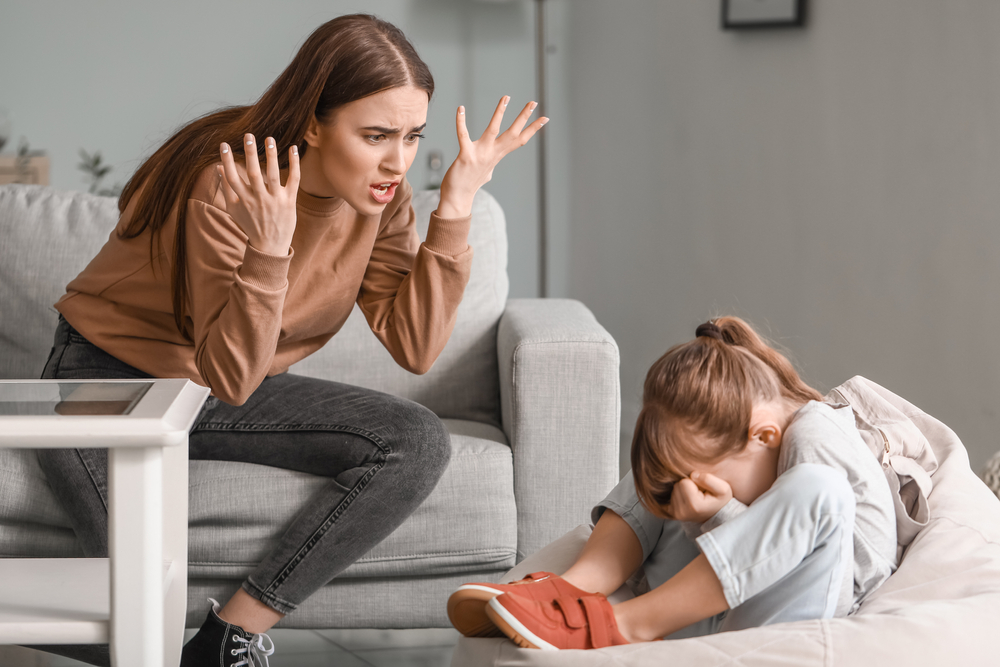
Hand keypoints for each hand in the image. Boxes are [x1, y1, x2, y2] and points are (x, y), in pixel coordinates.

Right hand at [218, 134, 299, 254]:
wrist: (270, 246)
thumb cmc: (250, 224)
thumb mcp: (234, 209)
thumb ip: (226, 188)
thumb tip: (218, 167)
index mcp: (243, 200)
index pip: (232, 177)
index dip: (227, 161)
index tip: (224, 145)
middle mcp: (258, 199)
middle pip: (253, 173)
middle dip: (250, 154)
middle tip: (248, 135)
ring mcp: (275, 200)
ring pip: (273, 175)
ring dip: (271, 156)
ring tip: (269, 139)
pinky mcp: (290, 201)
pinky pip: (294, 180)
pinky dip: (294, 164)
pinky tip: (293, 148)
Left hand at [436, 96, 547, 218]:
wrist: (458, 198)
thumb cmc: (469, 183)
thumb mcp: (485, 172)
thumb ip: (489, 165)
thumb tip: (490, 169)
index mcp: (498, 155)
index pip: (520, 140)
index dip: (533, 129)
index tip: (544, 118)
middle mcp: (493, 154)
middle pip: (513, 133)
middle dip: (524, 117)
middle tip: (533, 102)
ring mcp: (480, 154)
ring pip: (493, 130)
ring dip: (500, 113)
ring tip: (506, 97)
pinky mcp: (466, 156)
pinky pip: (463, 135)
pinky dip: (461, 122)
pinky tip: (461, 108)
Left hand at [665, 471, 733, 523]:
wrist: (718, 516)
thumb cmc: (720, 500)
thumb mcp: (723, 488)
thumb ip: (708, 479)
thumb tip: (692, 474)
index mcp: (694, 505)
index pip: (684, 481)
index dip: (693, 481)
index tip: (702, 488)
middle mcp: (682, 512)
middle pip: (676, 485)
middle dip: (687, 485)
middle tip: (698, 492)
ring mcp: (676, 514)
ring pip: (673, 490)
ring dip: (682, 490)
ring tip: (694, 496)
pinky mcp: (672, 514)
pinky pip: (667, 497)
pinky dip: (676, 495)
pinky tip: (685, 499)